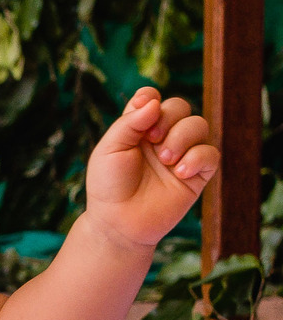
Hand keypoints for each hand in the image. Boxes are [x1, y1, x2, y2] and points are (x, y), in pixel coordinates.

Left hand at [85, 87, 219, 248]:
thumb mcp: (110, 149)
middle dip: (169, 117)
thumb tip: (154, 102)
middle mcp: (161, 137)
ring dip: (183, 137)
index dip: (151, 98)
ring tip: (165, 159)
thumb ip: (130, 123)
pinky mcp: (197, 175)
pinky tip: (180, 172)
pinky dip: (198, 157)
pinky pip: (210, 154)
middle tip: (152, 140)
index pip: (153, 99)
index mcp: (137, 128)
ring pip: (199, 125)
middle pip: (180, 106)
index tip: (144, 109)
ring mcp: (180, 155)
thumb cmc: (109, 185)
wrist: (119, 222)